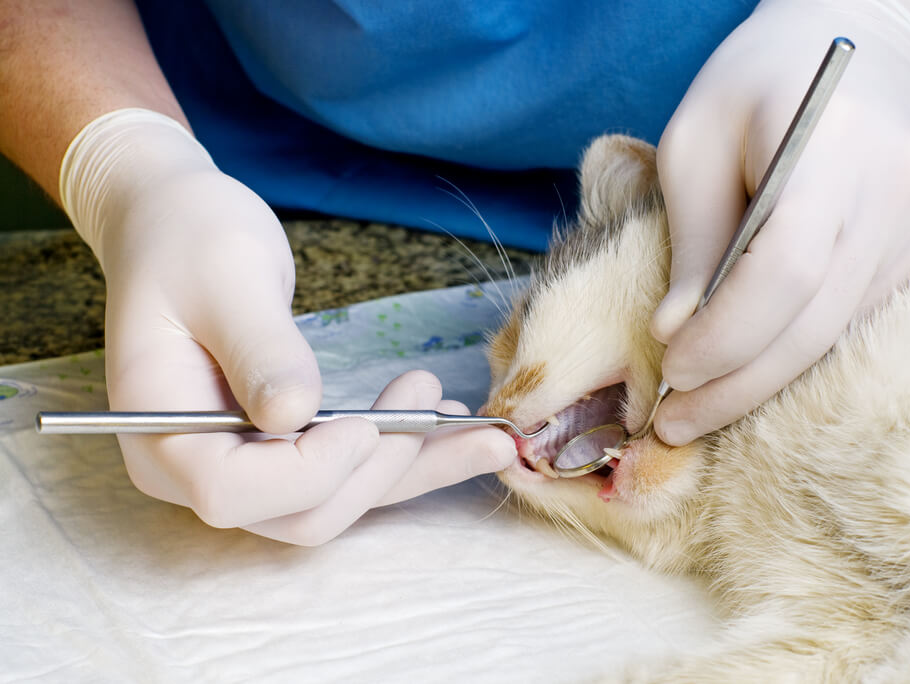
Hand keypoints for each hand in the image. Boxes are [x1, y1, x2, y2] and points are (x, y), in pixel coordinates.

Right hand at [61, 109, 514, 543]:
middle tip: (439, 401)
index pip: (232, 492)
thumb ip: (259, 348)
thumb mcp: (227, 278)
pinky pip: (346, 467)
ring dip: (413, 468)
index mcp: (159, 436)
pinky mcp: (280, 448)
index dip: (310, 469)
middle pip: (299, 510)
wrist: (179, 224)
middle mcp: (194, 468)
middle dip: (380, 467)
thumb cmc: (190, 238)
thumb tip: (294, 416)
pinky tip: (455, 429)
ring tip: (487, 435)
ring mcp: (240, 464)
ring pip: (338, 498)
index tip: (367, 421)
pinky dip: (403, 453)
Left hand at [650, 0, 909, 445]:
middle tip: (675, 424)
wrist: (862, 41)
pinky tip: (760, 373)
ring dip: (769, 383)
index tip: (671, 370)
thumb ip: (693, 240)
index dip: (724, 336)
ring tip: (704, 406)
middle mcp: (899, 185)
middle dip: (737, 387)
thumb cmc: (757, 86)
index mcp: (828, 143)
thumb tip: (677, 333)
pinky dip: (810, 356)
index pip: (783, 269)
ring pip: (845, 335)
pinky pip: (869, 323)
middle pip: (816, 322)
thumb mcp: (694, 142)